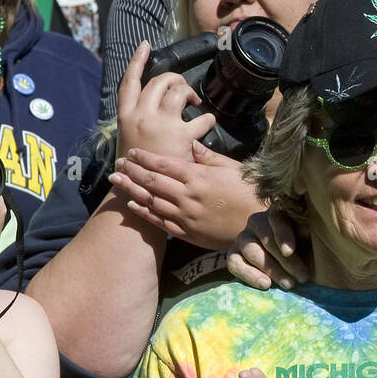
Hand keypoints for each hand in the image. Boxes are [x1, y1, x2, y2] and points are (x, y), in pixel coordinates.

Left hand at [108, 141, 264, 249]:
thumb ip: (209, 157)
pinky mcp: (187, 233)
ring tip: (117, 181)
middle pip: (153, 181)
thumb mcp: (233, 169)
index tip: (132, 152)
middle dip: (133, 171)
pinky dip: (144, 213)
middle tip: (118, 163)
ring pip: (151, 201)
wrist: (259, 225)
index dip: (146, 157)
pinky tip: (132, 205)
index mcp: (199, 178)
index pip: (165, 164)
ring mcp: (186, 216)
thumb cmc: (249, 193)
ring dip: (132, 190)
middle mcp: (188, 197)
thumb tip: (191, 144)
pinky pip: (160, 222)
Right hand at [116, 41, 214, 162]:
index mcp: (126, 115)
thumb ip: (139, 117)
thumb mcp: (130, 136)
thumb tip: (154, 101)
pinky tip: (206, 123)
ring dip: (189, 92)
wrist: (141, 190)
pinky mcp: (181, 136)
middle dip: (175, 79)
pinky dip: (207, 119)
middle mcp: (142, 115)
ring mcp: (161, 124)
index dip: (137, 60)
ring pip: (178, 90)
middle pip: (160, 80)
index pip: (129, 81)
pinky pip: (201, 117)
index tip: (145, 45)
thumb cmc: (137, 164)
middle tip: (182, 89)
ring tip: (193, 103)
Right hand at [227, 206, 309, 289]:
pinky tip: (266, 284)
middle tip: (302, 277)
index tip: (290, 251)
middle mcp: (257, 221)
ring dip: (272, 269)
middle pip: (266, 238)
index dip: (283, 234)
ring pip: (252, 251)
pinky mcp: (233, 256)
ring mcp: (243, 238)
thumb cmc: (309, 248)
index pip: (276, 217)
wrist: (295, 268)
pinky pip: (235, 263)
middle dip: (286, 260)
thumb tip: (321, 221)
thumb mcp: (314, 237)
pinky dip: (249, 275)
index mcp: (278, 212)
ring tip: (289, 284)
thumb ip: (311, 228)